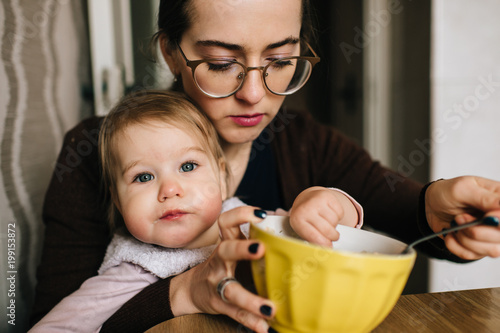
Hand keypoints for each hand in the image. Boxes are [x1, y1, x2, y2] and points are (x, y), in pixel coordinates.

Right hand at [169, 206, 273, 332]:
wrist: (193, 289)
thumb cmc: (223, 264)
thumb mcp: (234, 247)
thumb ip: (255, 236)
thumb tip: (284, 217)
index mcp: (226, 243)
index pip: (227, 222)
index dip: (241, 215)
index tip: (261, 214)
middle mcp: (220, 261)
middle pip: (226, 250)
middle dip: (242, 248)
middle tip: (261, 248)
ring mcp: (217, 283)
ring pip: (231, 290)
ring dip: (250, 300)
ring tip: (270, 309)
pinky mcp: (218, 304)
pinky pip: (235, 313)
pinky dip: (250, 321)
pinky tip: (263, 327)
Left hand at [289, 186, 357, 246]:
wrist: (307, 198)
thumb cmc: (306, 218)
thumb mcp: (303, 228)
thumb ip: (311, 240)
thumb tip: (326, 250)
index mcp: (297, 220)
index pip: (313, 236)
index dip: (323, 245)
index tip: (329, 248)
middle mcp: (306, 209)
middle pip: (327, 230)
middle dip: (333, 237)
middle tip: (332, 237)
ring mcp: (317, 201)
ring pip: (334, 221)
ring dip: (335, 225)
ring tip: (328, 223)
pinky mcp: (327, 196)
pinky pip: (340, 212)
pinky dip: (338, 216)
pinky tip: (330, 214)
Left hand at [425, 176, 499, 259]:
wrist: (431, 205)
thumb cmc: (447, 192)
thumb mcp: (463, 188)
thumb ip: (486, 199)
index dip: (499, 222)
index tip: (486, 217)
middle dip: (476, 231)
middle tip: (459, 217)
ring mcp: (493, 235)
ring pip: (492, 250)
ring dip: (466, 239)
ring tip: (455, 224)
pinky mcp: (480, 247)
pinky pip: (472, 255)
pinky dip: (456, 245)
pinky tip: (451, 233)